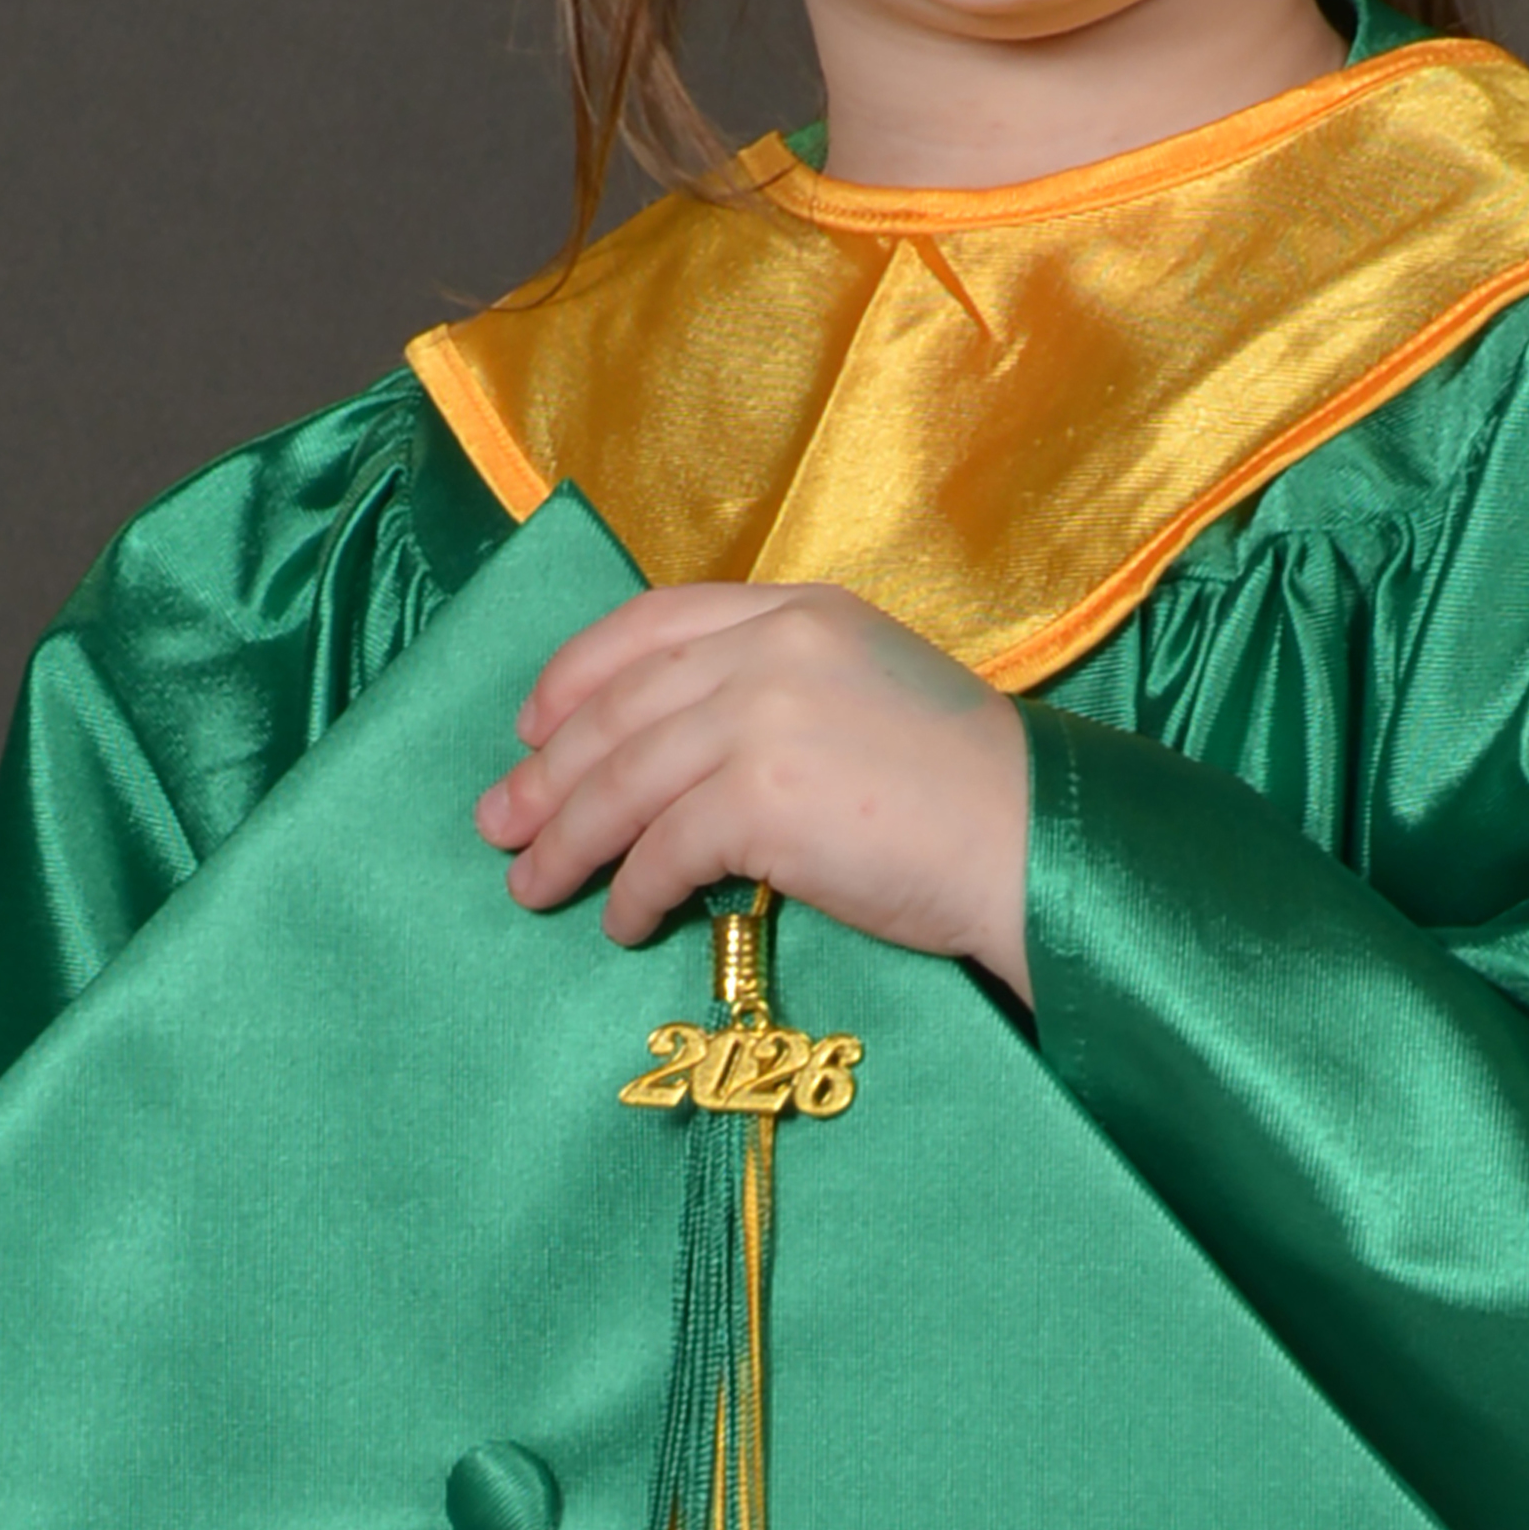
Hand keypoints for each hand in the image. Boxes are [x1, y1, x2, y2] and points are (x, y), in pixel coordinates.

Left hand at [473, 582, 1032, 1006]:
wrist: (1031, 839)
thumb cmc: (962, 785)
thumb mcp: (870, 687)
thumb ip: (781, 688)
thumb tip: (675, 751)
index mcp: (801, 609)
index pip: (654, 623)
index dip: (578, 675)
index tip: (534, 724)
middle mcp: (776, 648)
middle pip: (622, 708)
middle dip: (548, 771)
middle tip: (498, 821)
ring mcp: (766, 718)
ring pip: (624, 781)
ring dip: (566, 839)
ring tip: (532, 883)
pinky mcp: (764, 799)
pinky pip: (662, 850)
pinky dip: (631, 891)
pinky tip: (623, 920)